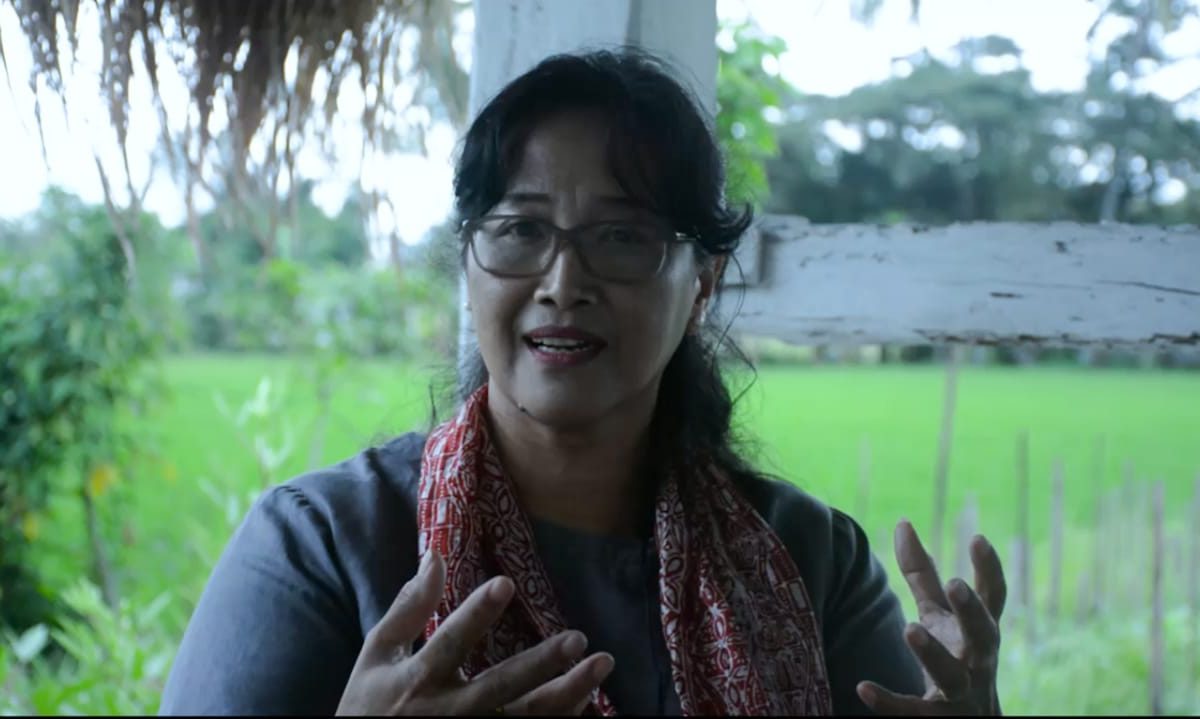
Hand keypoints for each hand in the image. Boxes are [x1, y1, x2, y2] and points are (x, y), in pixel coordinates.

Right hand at [336, 551, 614, 715]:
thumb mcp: (377, 657)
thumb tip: (435, 555)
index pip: (450, 642)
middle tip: (578, 638)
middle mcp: (446, 712)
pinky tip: (587, 701)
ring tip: (601, 666)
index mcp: (417, 680)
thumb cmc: (369, 708)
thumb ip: (408, 608)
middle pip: (500, 687)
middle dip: (541, 663)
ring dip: (568, 694)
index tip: (506, 583)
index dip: (476, 613)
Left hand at [857, 521, 1006, 715]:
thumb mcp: (940, 616)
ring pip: (953, 675)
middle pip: (982, 635)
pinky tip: (863, 688)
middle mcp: (977, 660)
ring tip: (910, 629)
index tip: (978, 538)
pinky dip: (890, 702)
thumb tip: (904, 522)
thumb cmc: (955, 656)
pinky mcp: (938, 718)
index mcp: (979, 631)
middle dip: (972, 611)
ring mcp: (962, 692)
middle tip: (957, 584)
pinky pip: (915, 712)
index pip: (992, 598)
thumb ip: (924, 574)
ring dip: (934, 653)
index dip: (989, 570)